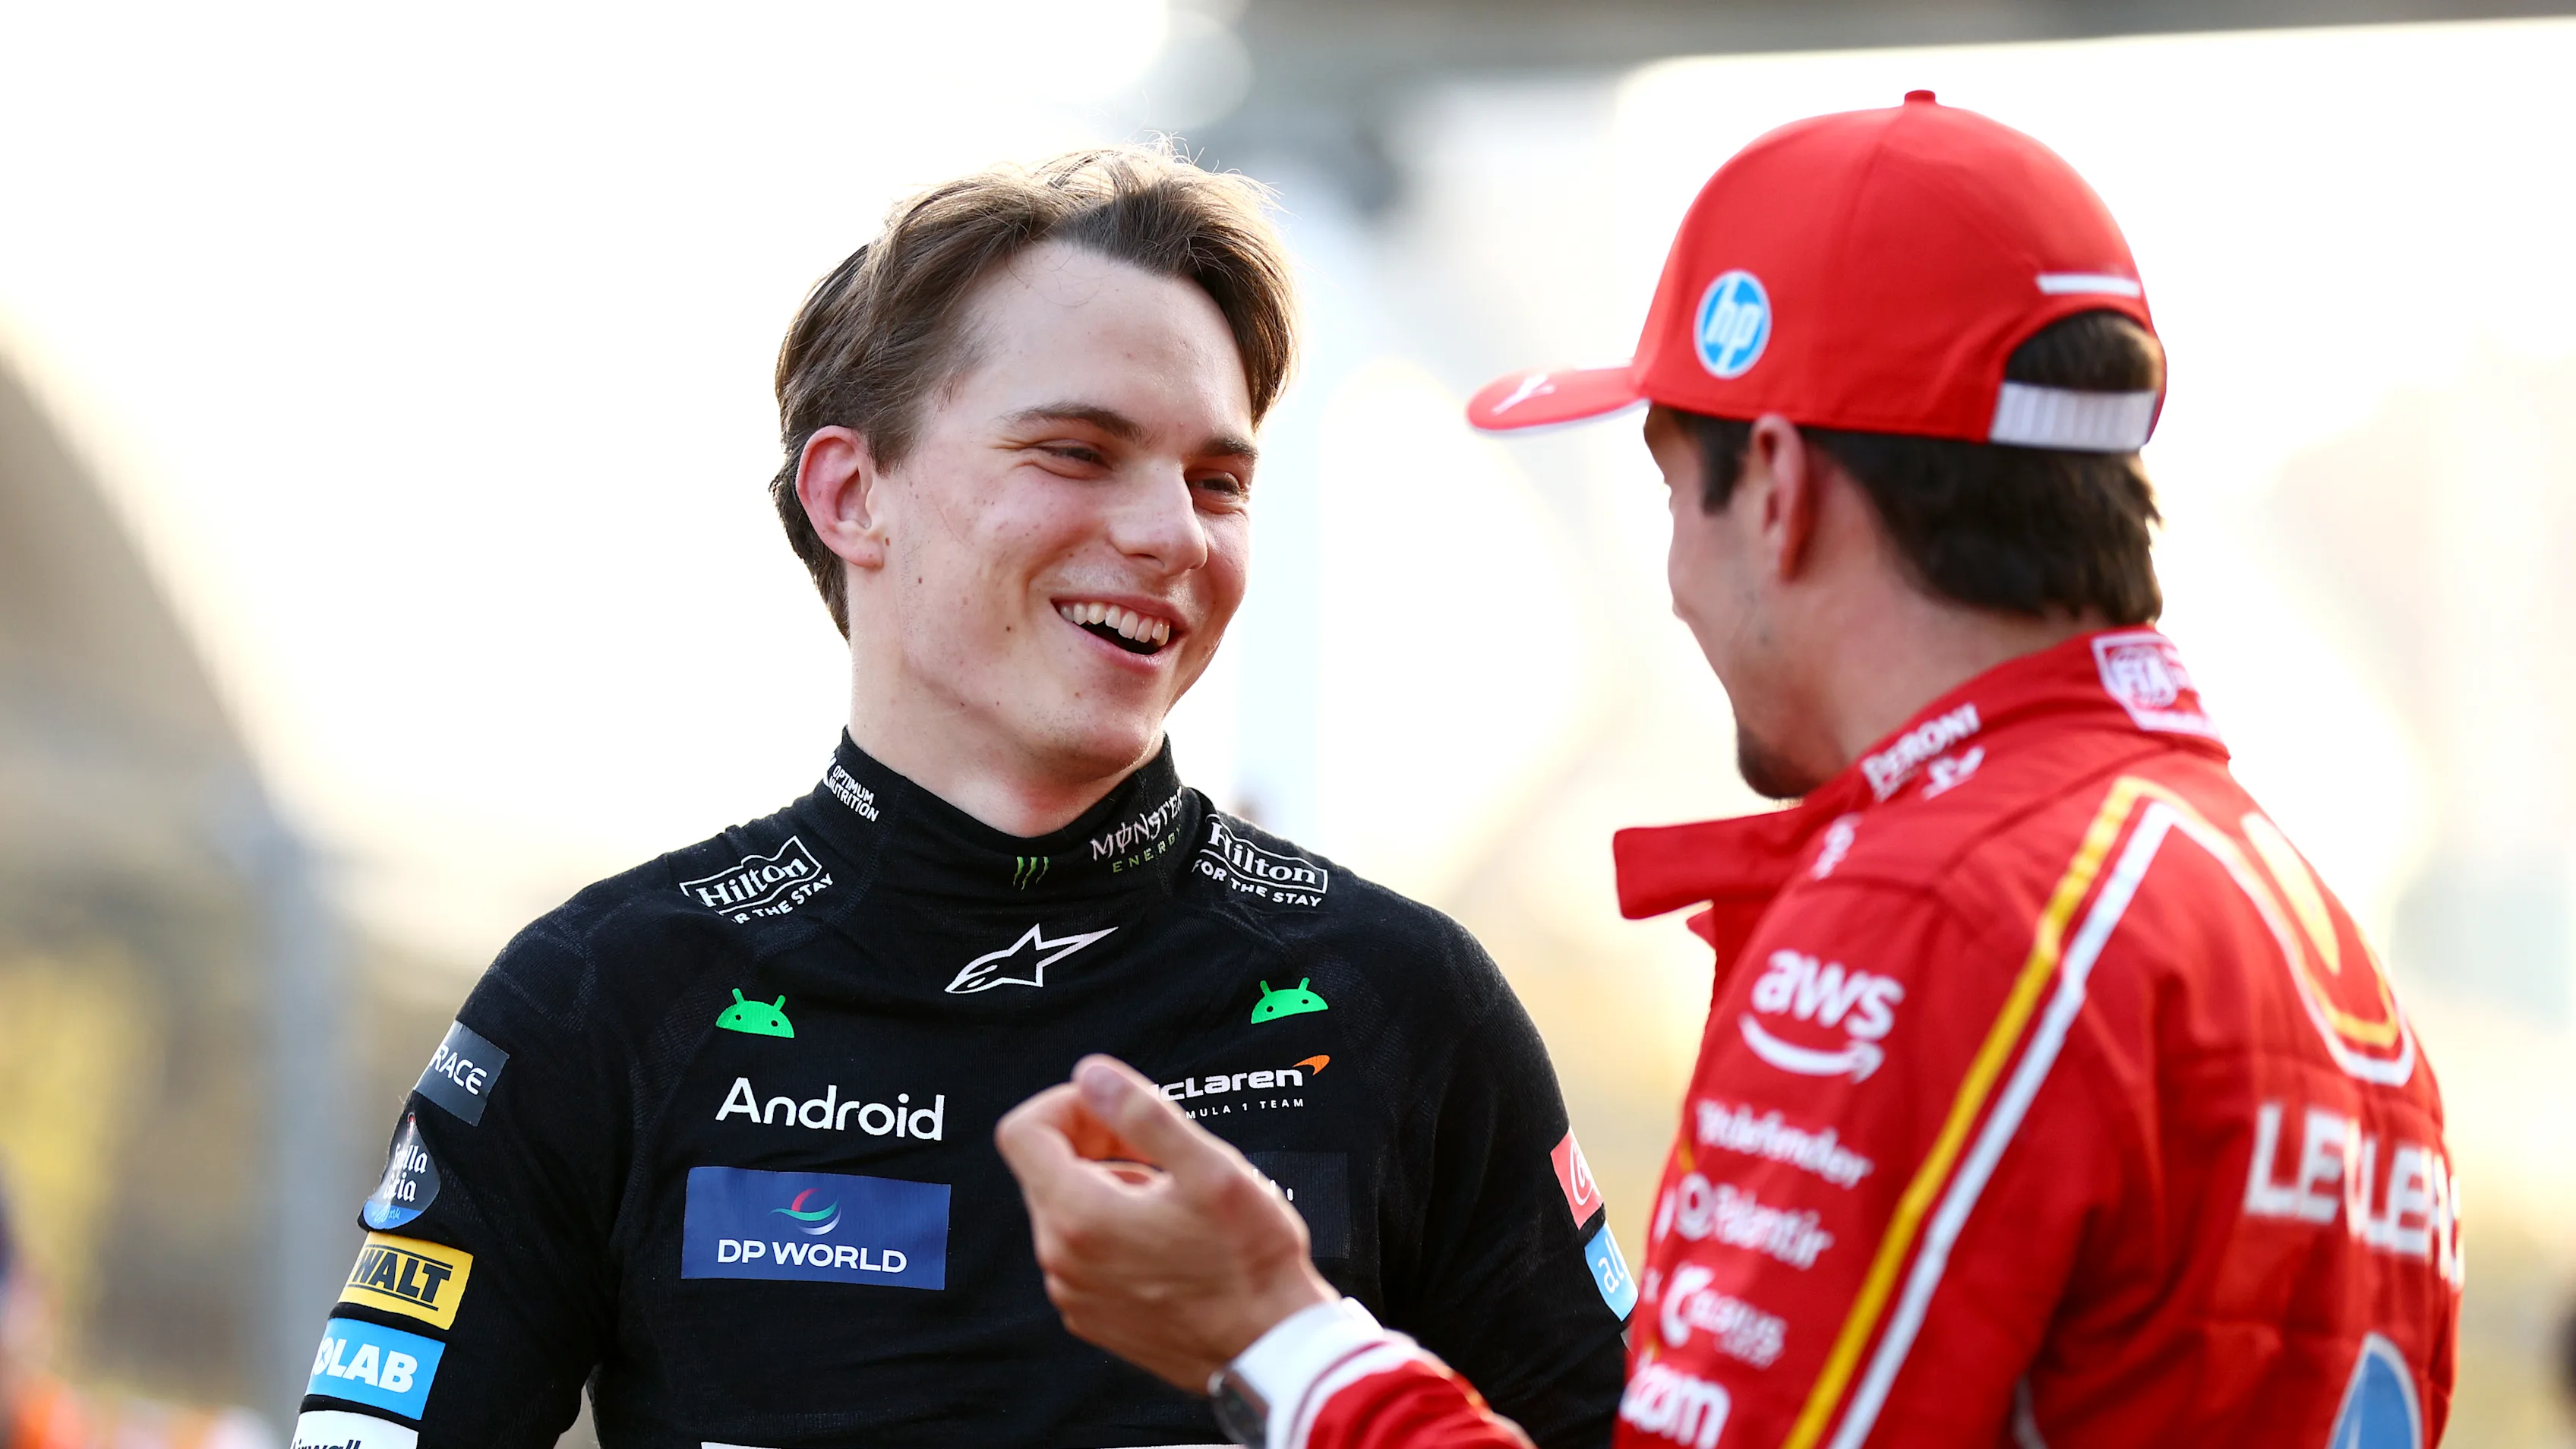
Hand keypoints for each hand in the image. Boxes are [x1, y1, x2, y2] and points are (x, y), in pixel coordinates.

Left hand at [995, 1054, 1336, 1389]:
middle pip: (1044, 1169)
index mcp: (1079, 1217)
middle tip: (1160, 1151)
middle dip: (1095, 1143)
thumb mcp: (1209, 1169)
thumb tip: (1092, 1074)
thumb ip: (1143, 1113)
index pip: (1022, 1133)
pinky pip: (1083, 1252)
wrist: (1270, 1350)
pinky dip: (1113, 1229)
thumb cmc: (1251, 1262)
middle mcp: (1061, 1260)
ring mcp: (1074, 1294)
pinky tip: (1169, 1237)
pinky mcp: (1093, 1316)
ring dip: (1109, 1187)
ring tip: (1174, 1199)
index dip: (1067, 1104)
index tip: (1116, 1109)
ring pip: (1067, 1210)